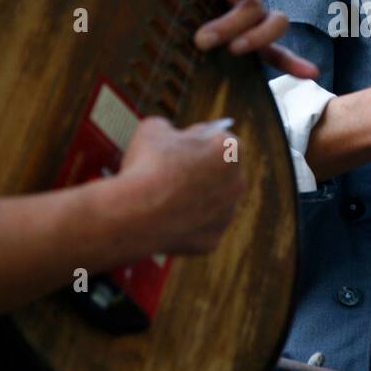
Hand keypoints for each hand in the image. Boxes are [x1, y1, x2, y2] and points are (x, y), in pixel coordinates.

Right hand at [117, 116, 243, 255]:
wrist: (134, 214)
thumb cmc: (146, 166)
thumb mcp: (153, 128)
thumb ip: (169, 129)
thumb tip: (167, 135)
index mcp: (230, 151)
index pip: (221, 139)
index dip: (199, 139)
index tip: (182, 143)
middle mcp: (237, 183)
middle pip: (220, 172)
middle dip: (201, 170)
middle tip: (172, 170)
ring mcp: (226, 215)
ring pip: (212, 202)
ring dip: (195, 199)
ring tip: (165, 197)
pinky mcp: (212, 241)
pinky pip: (199, 228)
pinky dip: (185, 225)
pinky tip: (165, 219)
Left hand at [149, 0, 317, 78]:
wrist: (171, 14)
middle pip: (258, 5)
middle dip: (233, 22)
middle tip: (203, 39)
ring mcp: (255, 22)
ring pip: (276, 25)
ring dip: (260, 38)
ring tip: (235, 51)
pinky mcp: (255, 48)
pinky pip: (279, 55)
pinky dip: (295, 63)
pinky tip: (309, 74)